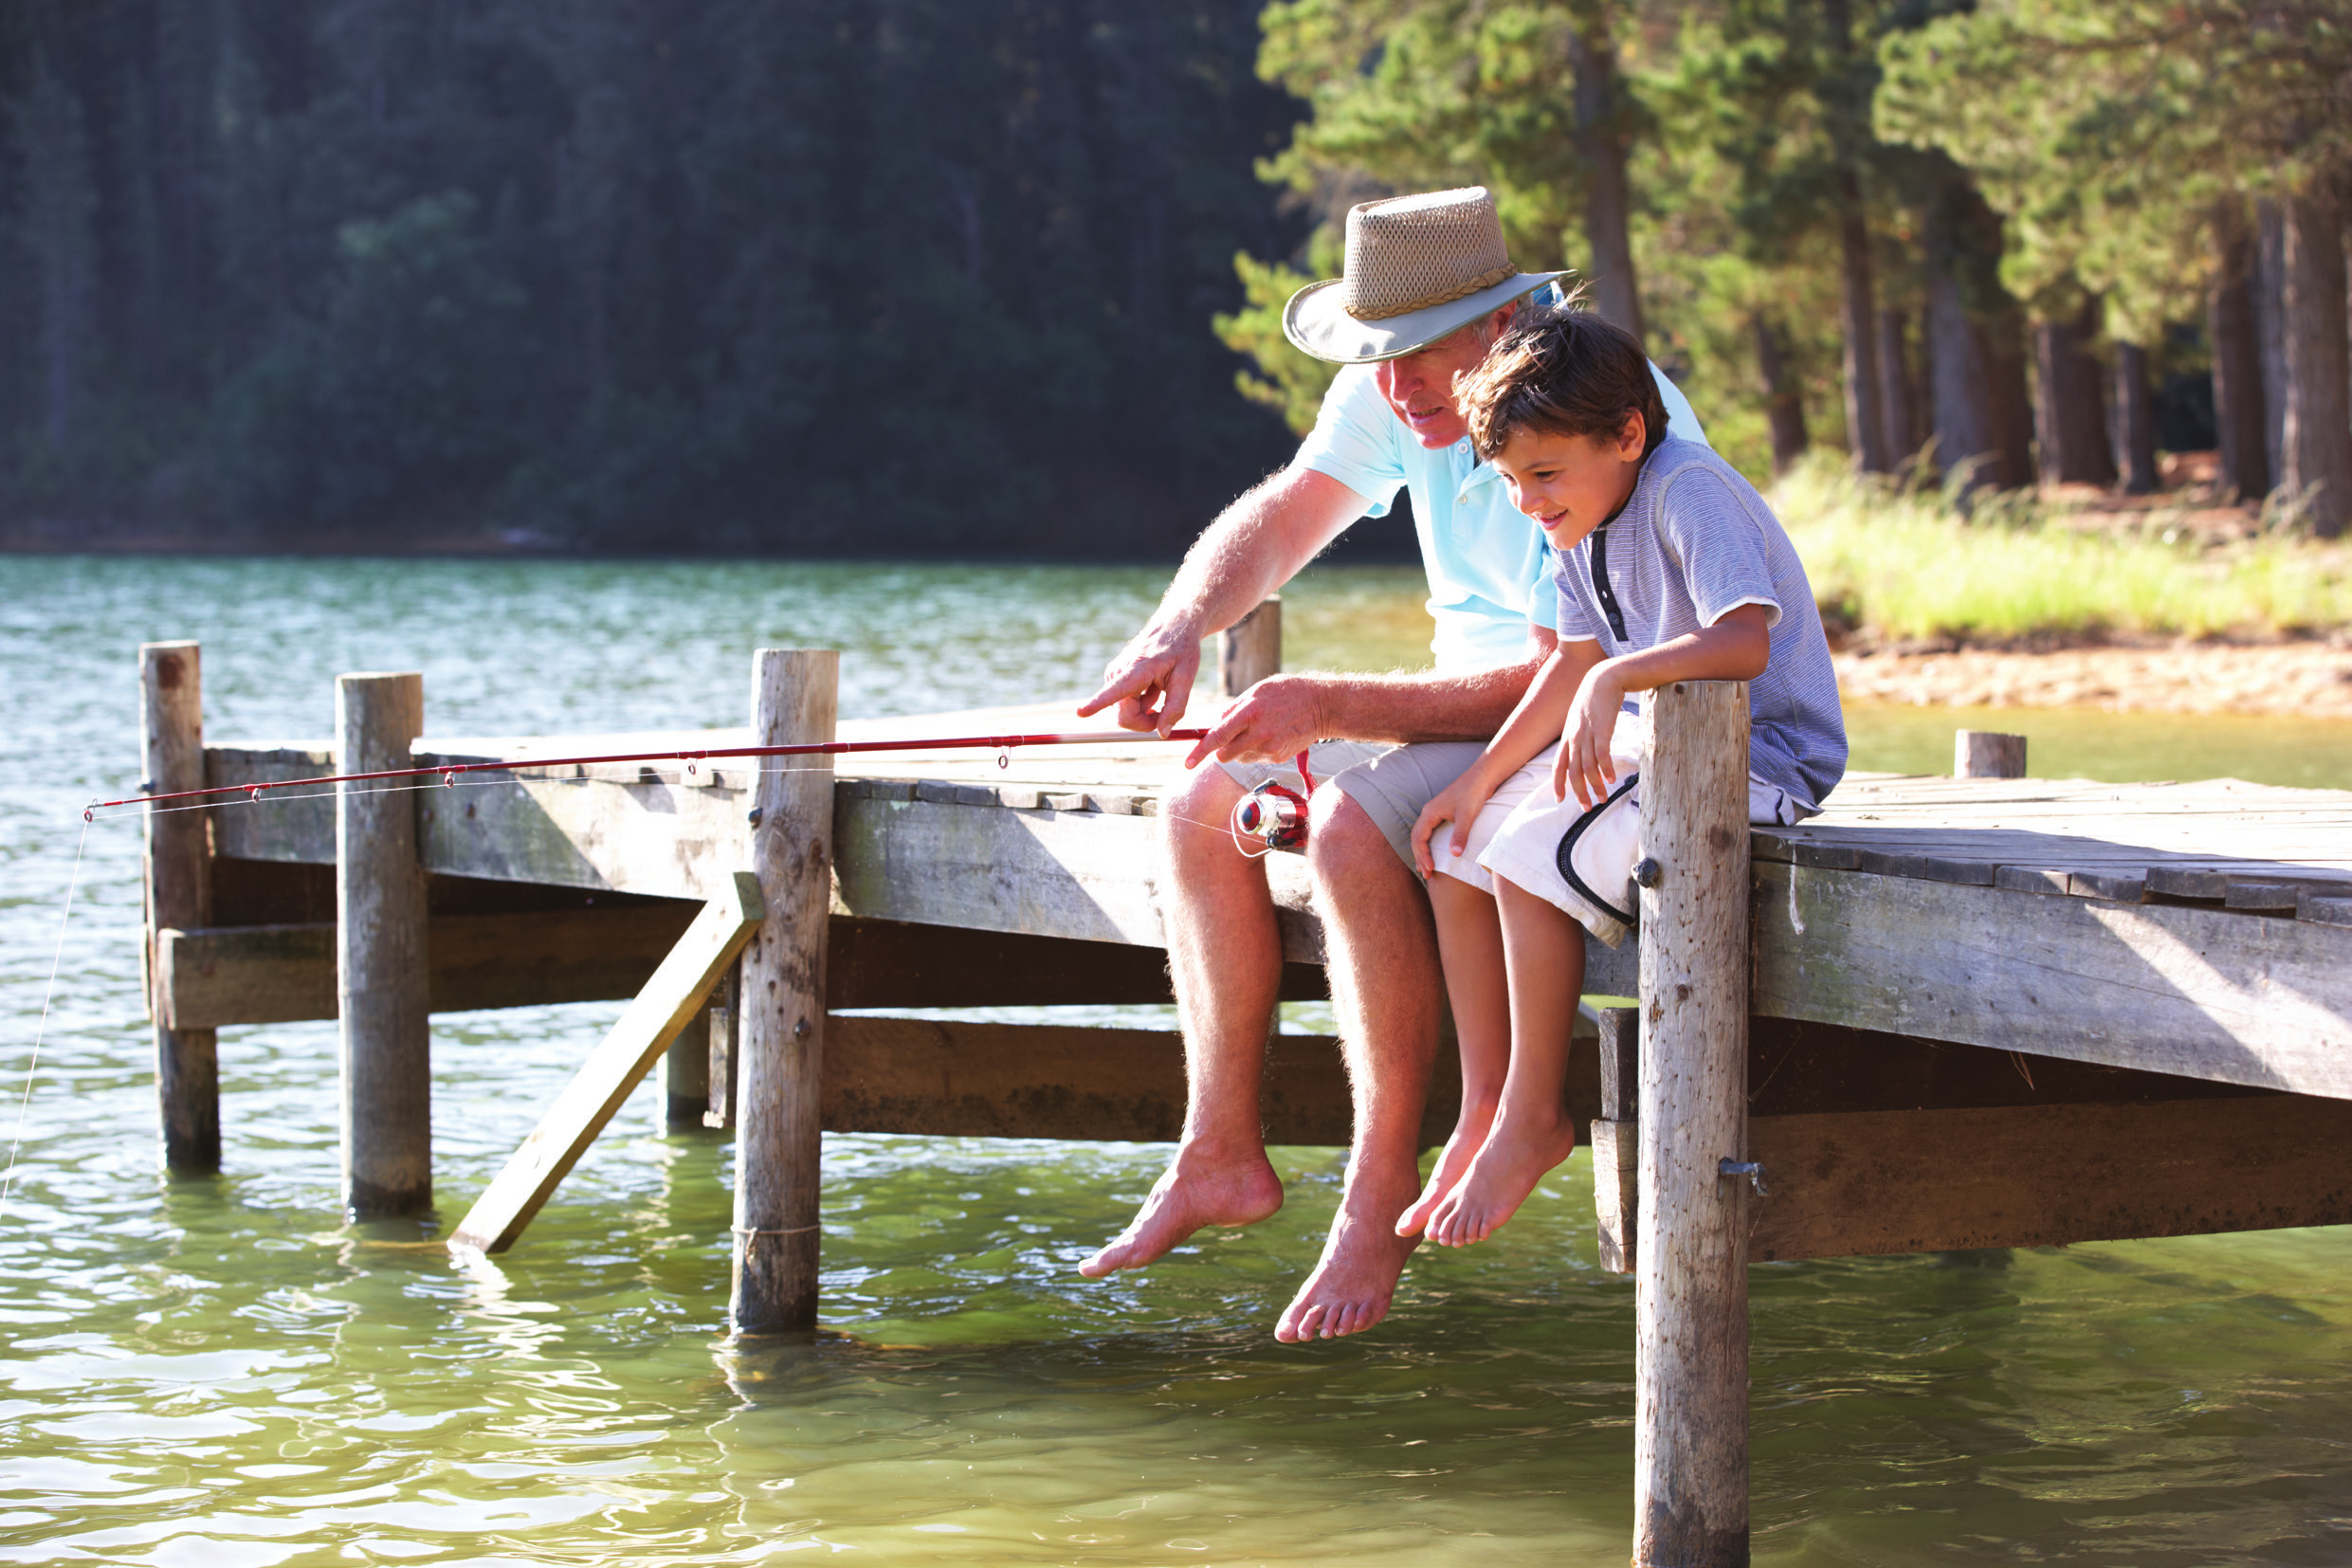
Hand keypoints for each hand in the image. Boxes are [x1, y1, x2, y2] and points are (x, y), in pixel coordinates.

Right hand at [1078, 621, 1201, 736]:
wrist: (1173, 626)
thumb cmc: (1182, 649)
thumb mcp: (1186, 677)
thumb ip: (1175, 707)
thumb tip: (1162, 734)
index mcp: (1137, 668)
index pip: (1115, 690)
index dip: (1097, 703)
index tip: (1080, 713)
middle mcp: (1119, 672)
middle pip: (1124, 716)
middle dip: (1144, 722)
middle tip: (1165, 715)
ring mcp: (1115, 676)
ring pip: (1124, 713)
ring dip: (1145, 710)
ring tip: (1160, 688)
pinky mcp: (1115, 679)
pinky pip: (1126, 705)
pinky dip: (1142, 703)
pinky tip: (1153, 685)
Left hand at [1180, 673, 1326, 767]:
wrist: (1322, 706)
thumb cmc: (1288, 692)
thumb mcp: (1257, 690)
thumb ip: (1233, 709)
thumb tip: (1216, 725)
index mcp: (1250, 713)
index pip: (1218, 737)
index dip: (1200, 751)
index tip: (1188, 762)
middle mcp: (1259, 734)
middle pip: (1225, 755)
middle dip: (1221, 749)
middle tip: (1231, 735)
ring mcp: (1269, 748)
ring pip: (1240, 758)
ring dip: (1240, 748)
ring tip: (1258, 730)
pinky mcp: (1278, 757)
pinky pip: (1256, 759)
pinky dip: (1256, 750)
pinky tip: (1270, 735)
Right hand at [1410, 772, 1494, 878]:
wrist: (1483, 776)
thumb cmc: (1473, 793)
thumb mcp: (1467, 816)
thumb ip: (1460, 835)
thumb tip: (1454, 855)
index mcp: (1430, 813)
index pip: (1418, 838)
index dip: (1422, 855)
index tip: (1431, 869)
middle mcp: (1429, 812)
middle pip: (1417, 838)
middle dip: (1420, 857)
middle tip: (1426, 875)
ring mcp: (1436, 812)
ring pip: (1423, 835)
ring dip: (1423, 852)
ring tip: (1427, 868)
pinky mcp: (1445, 813)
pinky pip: (1431, 832)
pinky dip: (1430, 845)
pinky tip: (1436, 853)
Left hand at [1553, 665, 1626, 807]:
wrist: (1603, 678)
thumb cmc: (1593, 700)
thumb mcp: (1579, 719)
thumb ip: (1580, 736)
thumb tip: (1584, 752)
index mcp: (1568, 737)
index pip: (1559, 766)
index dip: (1558, 784)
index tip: (1560, 800)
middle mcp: (1574, 738)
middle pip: (1573, 771)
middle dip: (1579, 792)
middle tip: (1588, 807)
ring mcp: (1587, 733)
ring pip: (1588, 766)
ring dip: (1595, 785)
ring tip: (1603, 798)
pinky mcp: (1602, 729)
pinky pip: (1602, 753)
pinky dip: (1606, 768)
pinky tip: (1612, 779)